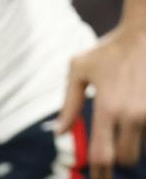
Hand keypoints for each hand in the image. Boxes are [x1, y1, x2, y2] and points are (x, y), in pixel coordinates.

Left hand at [57, 26, 145, 178]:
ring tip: (120, 125)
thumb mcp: (78, 70)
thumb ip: (69, 104)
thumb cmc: (107, 51)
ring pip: (141, 148)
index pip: (102, 154)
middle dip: (116, 160)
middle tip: (108, 155)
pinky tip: (132, 119)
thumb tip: (61, 133)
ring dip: (130, 145)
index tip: (96, 178)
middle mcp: (131, 115)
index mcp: (107, 107)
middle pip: (126, 159)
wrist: (144, 34)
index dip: (99, 172)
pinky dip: (142, 133)